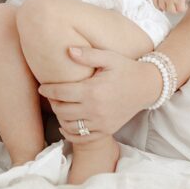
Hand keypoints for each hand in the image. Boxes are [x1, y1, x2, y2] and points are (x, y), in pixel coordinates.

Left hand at [39, 46, 161, 143]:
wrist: (147, 87)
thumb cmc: (125, 69)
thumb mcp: (109, 57)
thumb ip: (88, 55)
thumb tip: (68, 50)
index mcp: (93, 90)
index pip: (61, 92)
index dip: (48, 90)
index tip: (42, 88)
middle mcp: (96, 109)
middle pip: (62, 110)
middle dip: (53, 102)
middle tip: (51, 96)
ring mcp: (102, 122)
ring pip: (70, 125)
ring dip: (60, 117)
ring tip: (60, 107)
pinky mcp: (107, 130)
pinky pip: (83, 138)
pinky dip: (71, 134)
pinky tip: (66, 125)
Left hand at [139, 0, 189, 12]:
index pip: (155, 3)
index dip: (160, 4)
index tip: (165, 2)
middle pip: (163, 8)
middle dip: (167, 7)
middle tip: (172, 4)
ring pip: (171, 10)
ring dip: (175, 9)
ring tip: (179, 4)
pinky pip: (180, 9)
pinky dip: (183, 8)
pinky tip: (185, 4)